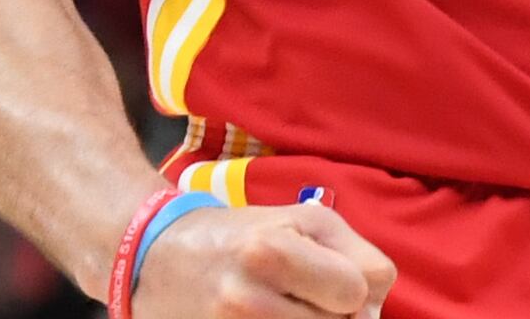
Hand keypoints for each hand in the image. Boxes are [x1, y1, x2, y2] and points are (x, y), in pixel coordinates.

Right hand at [130, 202, 396, 318]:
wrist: (155, 255)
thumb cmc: (242, 234)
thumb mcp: (304, 219)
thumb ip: (355, 253)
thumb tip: (373, 306)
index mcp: (274, 249)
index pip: (361, 288)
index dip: (356, 286)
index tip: (331, 279)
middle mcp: (249, 296)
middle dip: (335, 312)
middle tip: (306, 297)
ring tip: (287, 310)